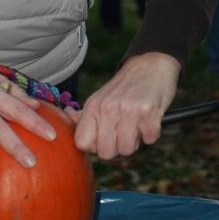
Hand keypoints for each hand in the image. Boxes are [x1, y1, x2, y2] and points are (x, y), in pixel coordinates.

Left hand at [65, 52, 180, 158]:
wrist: (149, 67)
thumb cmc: (123, 89)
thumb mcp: (100, 99)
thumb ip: (84, 116)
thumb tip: (66, 116)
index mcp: (93, 107)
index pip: (82, 143)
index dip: (93, 147)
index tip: (103, 139)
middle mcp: (108, 108)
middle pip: (105, 153)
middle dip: (116, 148)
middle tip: (123, 133)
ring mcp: (128, 110)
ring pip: (127, 150)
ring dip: (135, 142)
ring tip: (136, 125)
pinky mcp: (149, 111)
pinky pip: (149, 140)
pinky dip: (151, 134)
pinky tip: (148, 119)